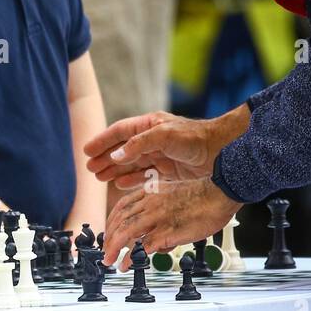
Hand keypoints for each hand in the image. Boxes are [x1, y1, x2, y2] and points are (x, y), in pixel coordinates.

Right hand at [84, 108, 246, 189]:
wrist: (223, 152)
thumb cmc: (196, 138)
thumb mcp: (164, 135)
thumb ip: (138, 144)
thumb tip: (116, 156)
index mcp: (150, 125)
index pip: (119, 132)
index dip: (102, 141)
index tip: (87, 150)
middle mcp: (152, 139)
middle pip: (122, 149)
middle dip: (105, 158)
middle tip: (89, 168)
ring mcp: (160, 155)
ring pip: (131, 163)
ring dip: (114, 170)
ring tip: (99, 177)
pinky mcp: (169, 170)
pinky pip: (145, 175)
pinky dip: (131, 179)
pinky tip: (120, 184)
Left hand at [102, 177, 239, 268]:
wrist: (222, 192)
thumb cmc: (204, 195)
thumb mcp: (174, 194)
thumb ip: (161, 209)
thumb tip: (157, 230)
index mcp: (150, 192)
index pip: (122, 207)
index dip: (112, 222)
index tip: (109, 233)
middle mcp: (149, 203)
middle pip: (120, 221)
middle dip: (109, 237)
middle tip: (105, 251)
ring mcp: (157, 217)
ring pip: (126, 232)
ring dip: (114, 248)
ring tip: (109, 260)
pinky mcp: (167, 231)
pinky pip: (143, 246)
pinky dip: (131, 257)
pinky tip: (126, 265)